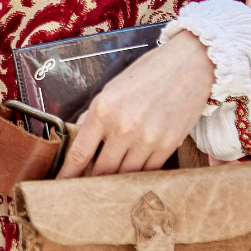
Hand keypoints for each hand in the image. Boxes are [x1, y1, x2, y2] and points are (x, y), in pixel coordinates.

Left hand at [55, 29, 215, 177]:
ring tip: (114, 179)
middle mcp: (123, 127)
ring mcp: (147, 139)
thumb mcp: (114, 87)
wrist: (190, 64)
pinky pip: (148, 171)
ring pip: (125, 175)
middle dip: (94, 180)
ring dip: (118, 178)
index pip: (79, 153)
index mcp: (103, 109)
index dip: (68, 174)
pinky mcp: (168, 146)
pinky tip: (137, 170)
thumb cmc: (151, 72)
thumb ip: (95, 114)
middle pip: (102, 170)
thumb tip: (80, 134)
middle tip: (89, 186)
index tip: (60, 186)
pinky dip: (140, 173)